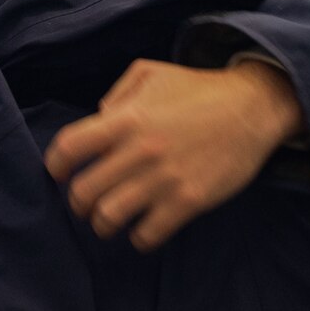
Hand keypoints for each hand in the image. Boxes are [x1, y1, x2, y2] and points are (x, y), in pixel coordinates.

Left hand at [44, 59, 303, 251]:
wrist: (253, 107)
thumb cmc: (200, 89)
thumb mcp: (152, 72)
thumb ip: (117, 94)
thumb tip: (97, 121)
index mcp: (126, 118)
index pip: (69, 148)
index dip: (55, 166)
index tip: (60, 174)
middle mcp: (139, 150)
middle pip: (83, 192)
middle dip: (79, 203)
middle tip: (87, 204)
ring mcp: (164, 178)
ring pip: (109, 219)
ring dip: (104, 224)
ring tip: (111, 220)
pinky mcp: (189, 201)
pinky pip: (148, 235)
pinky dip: (140, 238)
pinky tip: (145, 228)